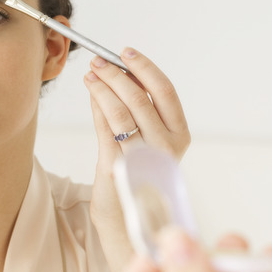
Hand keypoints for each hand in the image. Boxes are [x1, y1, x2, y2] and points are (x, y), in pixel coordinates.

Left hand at [84, 48, 190, 271]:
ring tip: (90, 74)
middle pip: (141, 98)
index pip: (165, 91)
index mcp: (180, 135)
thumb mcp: (147, 140)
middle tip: (99, 61)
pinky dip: (97, 106)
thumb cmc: (138, 175)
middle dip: (117, 74)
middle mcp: (167, 147)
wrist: (128, 219)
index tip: (126, 52)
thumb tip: (120, 72)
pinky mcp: (121, 168)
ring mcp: (144, 158)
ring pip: (121, 111)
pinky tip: (91, 94)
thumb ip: (138, 110)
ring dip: (103, 87)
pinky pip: (106, 128)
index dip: (145, 68)